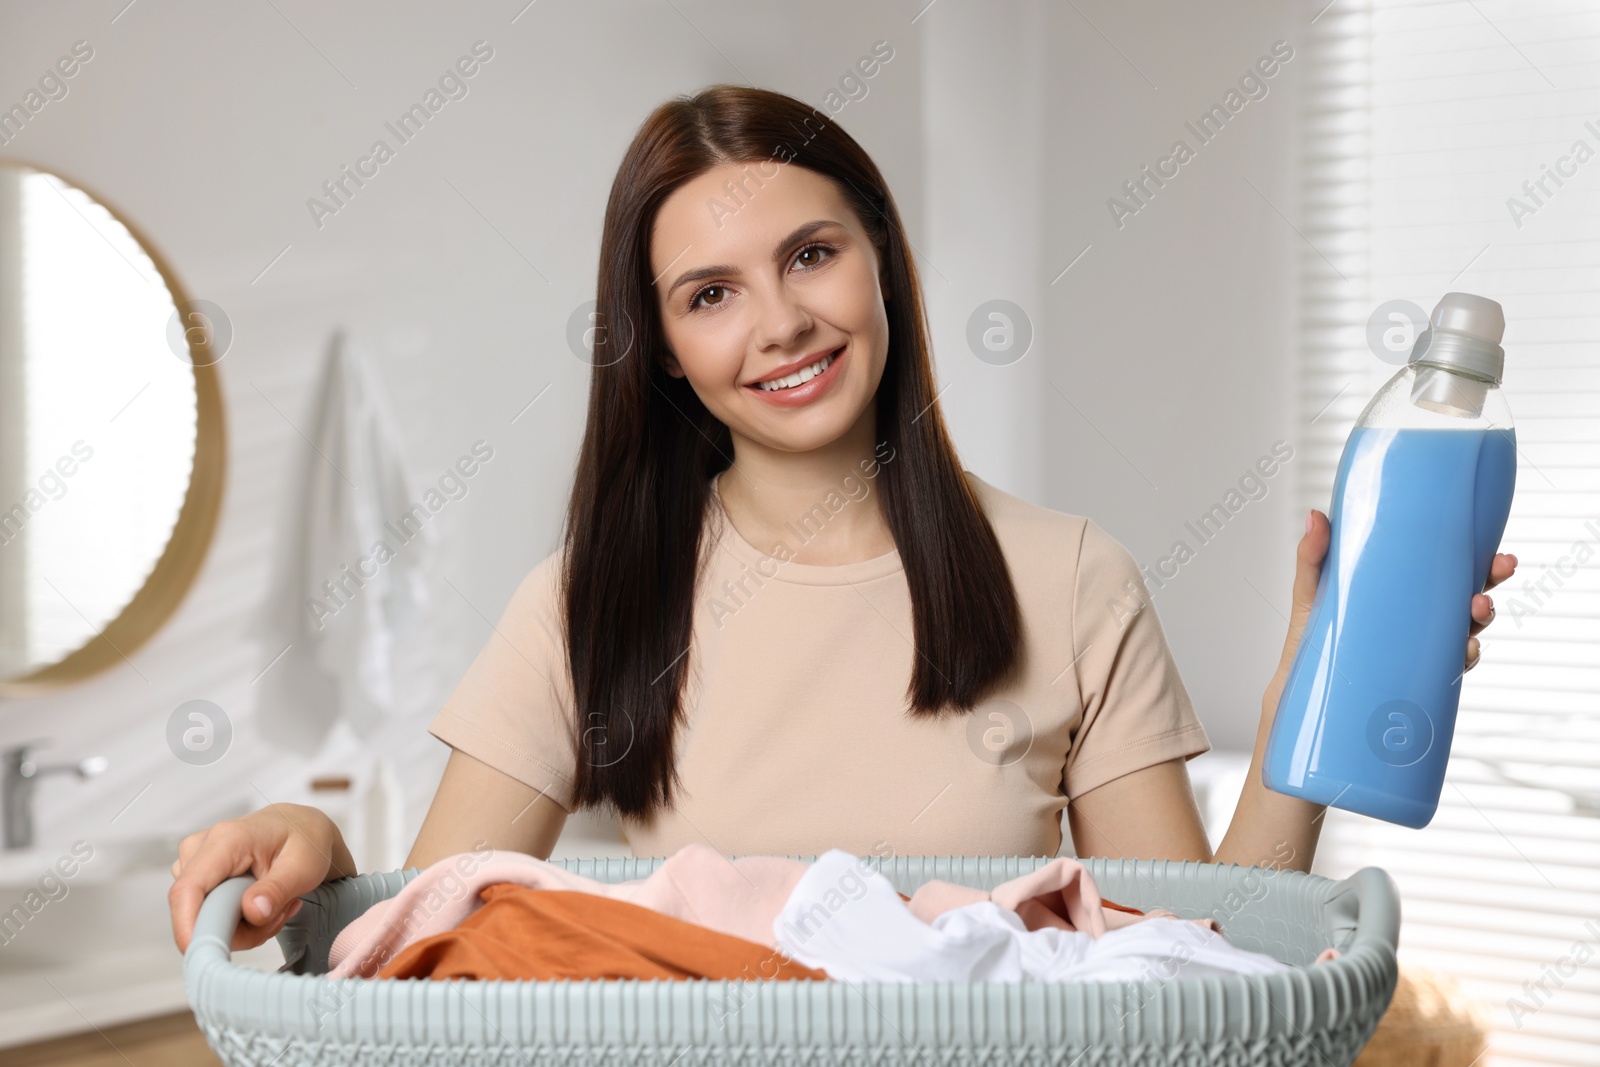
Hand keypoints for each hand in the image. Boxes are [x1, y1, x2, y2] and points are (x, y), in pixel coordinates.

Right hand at [168, 803, 354, 952]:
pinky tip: (262, 904)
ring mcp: (194, 864)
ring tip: (276, 903)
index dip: (188, 927)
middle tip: (279, 915)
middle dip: (239, 930)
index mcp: (225, 840)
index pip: (188, 890)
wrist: (301, 828)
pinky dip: (239, 923)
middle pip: (197, 913)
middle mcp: (199, 849)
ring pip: (205, 919)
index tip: (208, 955)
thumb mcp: (304, 865)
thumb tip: (252, 912)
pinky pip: (209, 917)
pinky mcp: (197, 879)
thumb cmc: (303, 840)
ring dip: (244, 927)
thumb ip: (278, 889)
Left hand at [1261, 510, 1518, 714]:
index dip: (1478, 562)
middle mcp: (1419, 622)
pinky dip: (1463, 658)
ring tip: (1479, 607)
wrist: (1301, 685)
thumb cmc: (1311, 635)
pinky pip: (1449, 669)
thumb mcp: (1311, 592)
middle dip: (1491, 584)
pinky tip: (1465, 648)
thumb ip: (1313, 557)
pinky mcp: (1413, 676)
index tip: (1497, 551)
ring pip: (1466, 632)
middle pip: (1467, 599)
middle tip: (1503, 567)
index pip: (1448, 573)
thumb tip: (1316, 515)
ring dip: (1481, 618)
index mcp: (1403, 594)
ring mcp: (1419, 649)